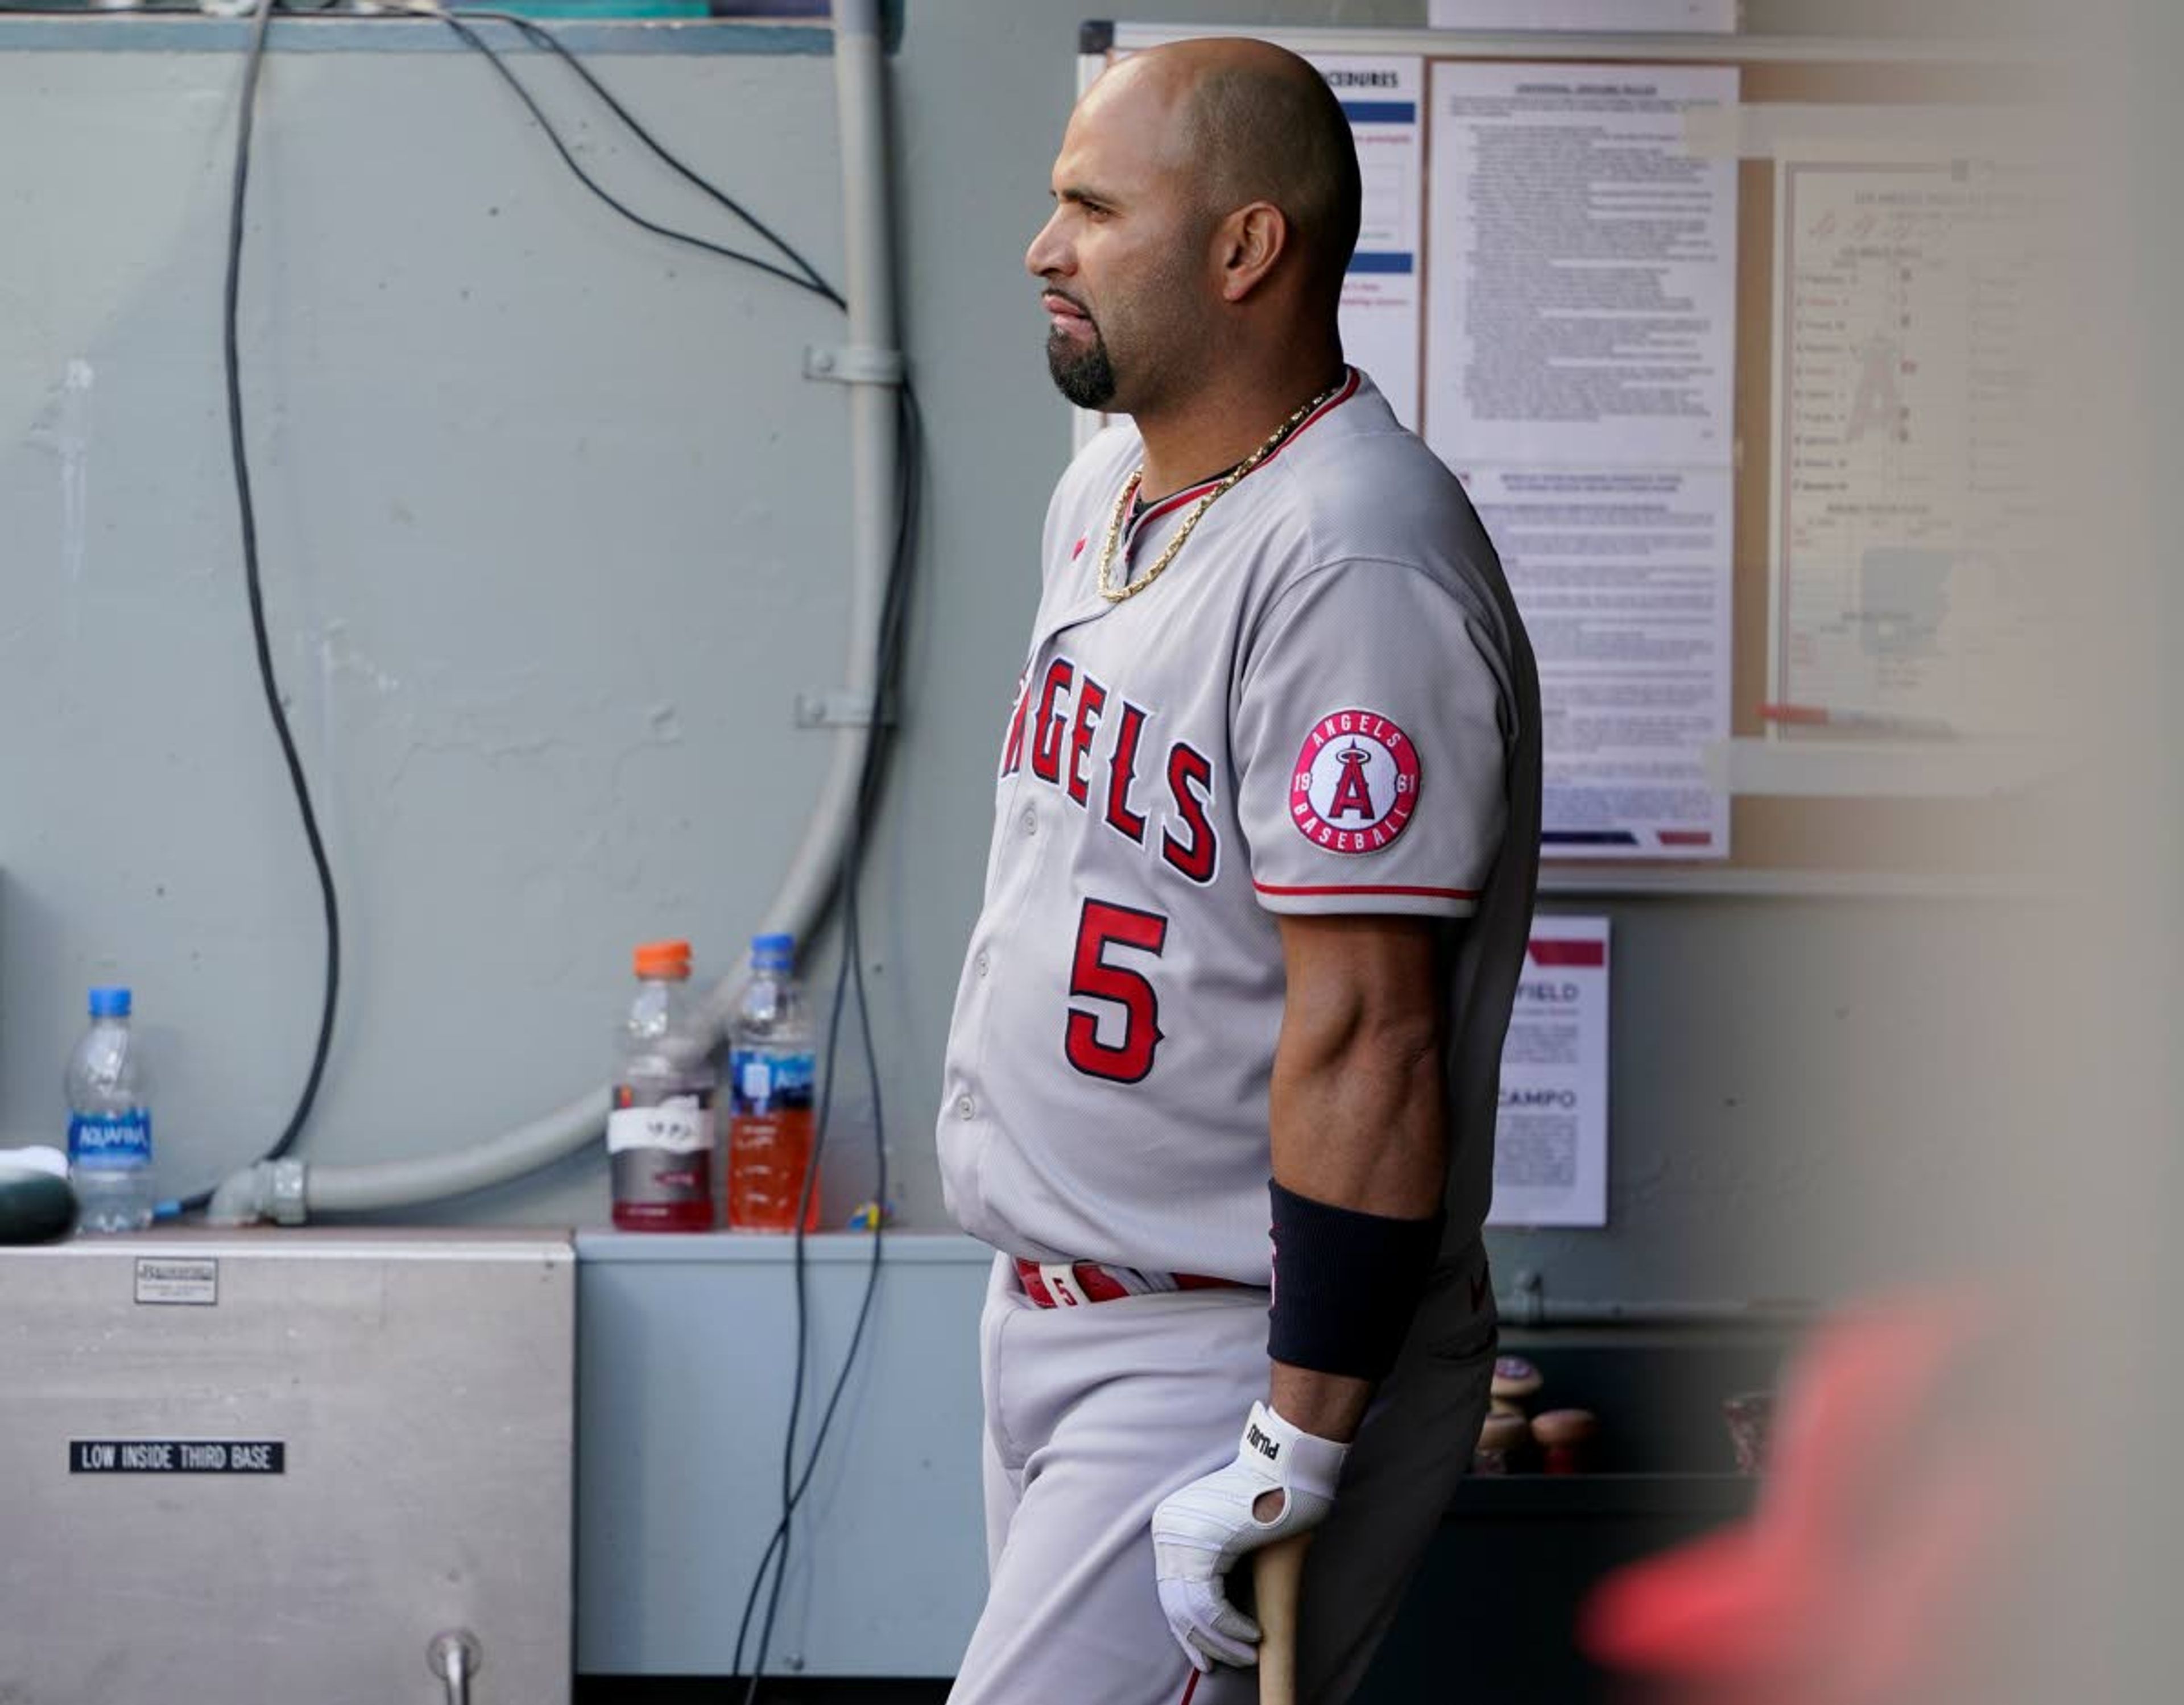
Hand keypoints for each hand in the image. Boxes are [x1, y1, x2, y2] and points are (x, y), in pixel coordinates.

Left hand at [1150, 1401, 1348, 1671]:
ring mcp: (1181, 1536)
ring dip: (1221, 1642)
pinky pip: (1209, 1605)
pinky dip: (1231, 1628)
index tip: (1203, 1652)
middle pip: (1175, 1603)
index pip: (1171, 1589)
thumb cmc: (1269, 1498)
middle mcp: (1167, 1530)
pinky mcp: (1202, 1547)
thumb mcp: (1231, 1533)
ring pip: (1192, 1610)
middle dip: (1199, 1641)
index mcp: (1170, 1524)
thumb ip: (1214, 1565)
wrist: (1284, 1467)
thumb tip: (1209, 1617)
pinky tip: (1252, 1636)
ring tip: (1245, 1656)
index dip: (1187, 1627)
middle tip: (1219, 1664)